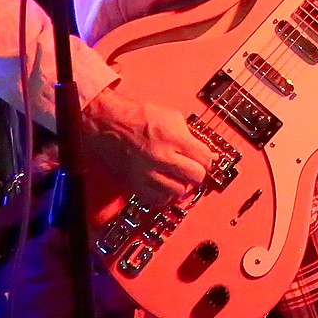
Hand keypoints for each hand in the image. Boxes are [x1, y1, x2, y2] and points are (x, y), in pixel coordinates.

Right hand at [83, 87, 214, 204]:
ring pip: (178, 192)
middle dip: (198, 173)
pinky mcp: (135, 184)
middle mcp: (160, 157)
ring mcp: (147, 173)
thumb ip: (191, 136)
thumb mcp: (172, 118)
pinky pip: (158, 200)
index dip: (208, 159)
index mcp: (172, 138)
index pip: (204, 158)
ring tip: (179, 177)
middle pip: (195, 176)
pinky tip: (165, 184)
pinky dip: (165, 195)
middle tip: (194, 169)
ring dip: (182, 185)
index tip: (206, 160)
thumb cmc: (139, 117)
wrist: (109, 123)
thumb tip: (207, 153)